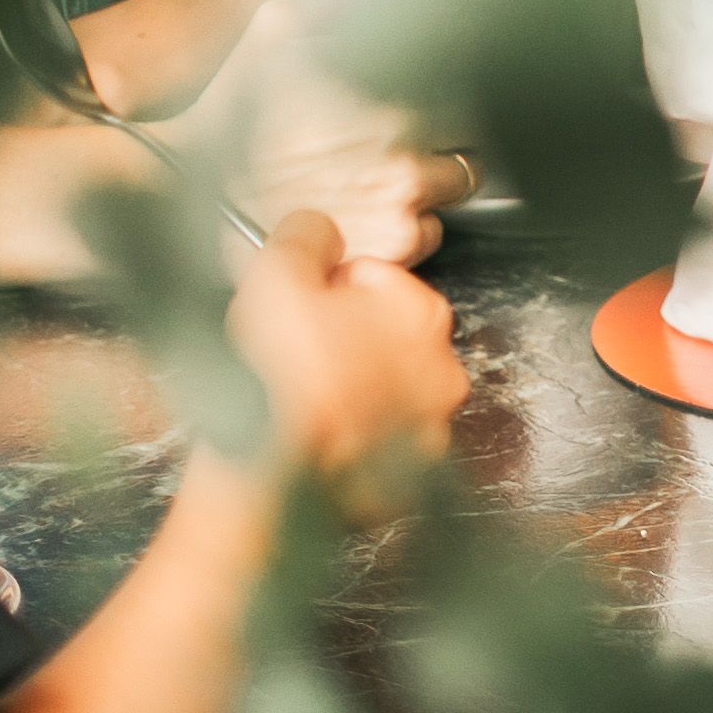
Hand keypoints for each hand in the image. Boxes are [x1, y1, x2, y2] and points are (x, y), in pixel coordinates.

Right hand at [194, 5, 475, 265]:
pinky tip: (368, 214)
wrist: (189, 196)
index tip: (426, 92)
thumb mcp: (276, 31)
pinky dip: (410, 227)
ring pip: (457, 185)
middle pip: (470, 133)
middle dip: (442, 132)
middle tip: (392, 138)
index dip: (449, 85)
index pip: (468, 79)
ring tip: (377, 177)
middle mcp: (405, 142)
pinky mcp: (394, 245)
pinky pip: (432, 233)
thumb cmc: (233, 113)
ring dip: (431, 182)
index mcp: (391, 85)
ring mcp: (403, 198)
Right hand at [224, 214, 463, 508]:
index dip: (323, 292)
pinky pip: (373, 451)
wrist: (269, 479)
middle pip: (380, 338)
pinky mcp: (406, 483)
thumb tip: (317, 229)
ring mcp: (428, 431)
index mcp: (424, 313)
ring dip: (347, 394)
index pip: (373, 280)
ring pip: (381, 395)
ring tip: (295, 405)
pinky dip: (347, 447)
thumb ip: (305, 237)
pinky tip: (309, 443)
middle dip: (338, 342)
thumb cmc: (278, 376)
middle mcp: (443, 372)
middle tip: (290, 360)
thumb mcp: (277, 274)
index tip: (296, 313)